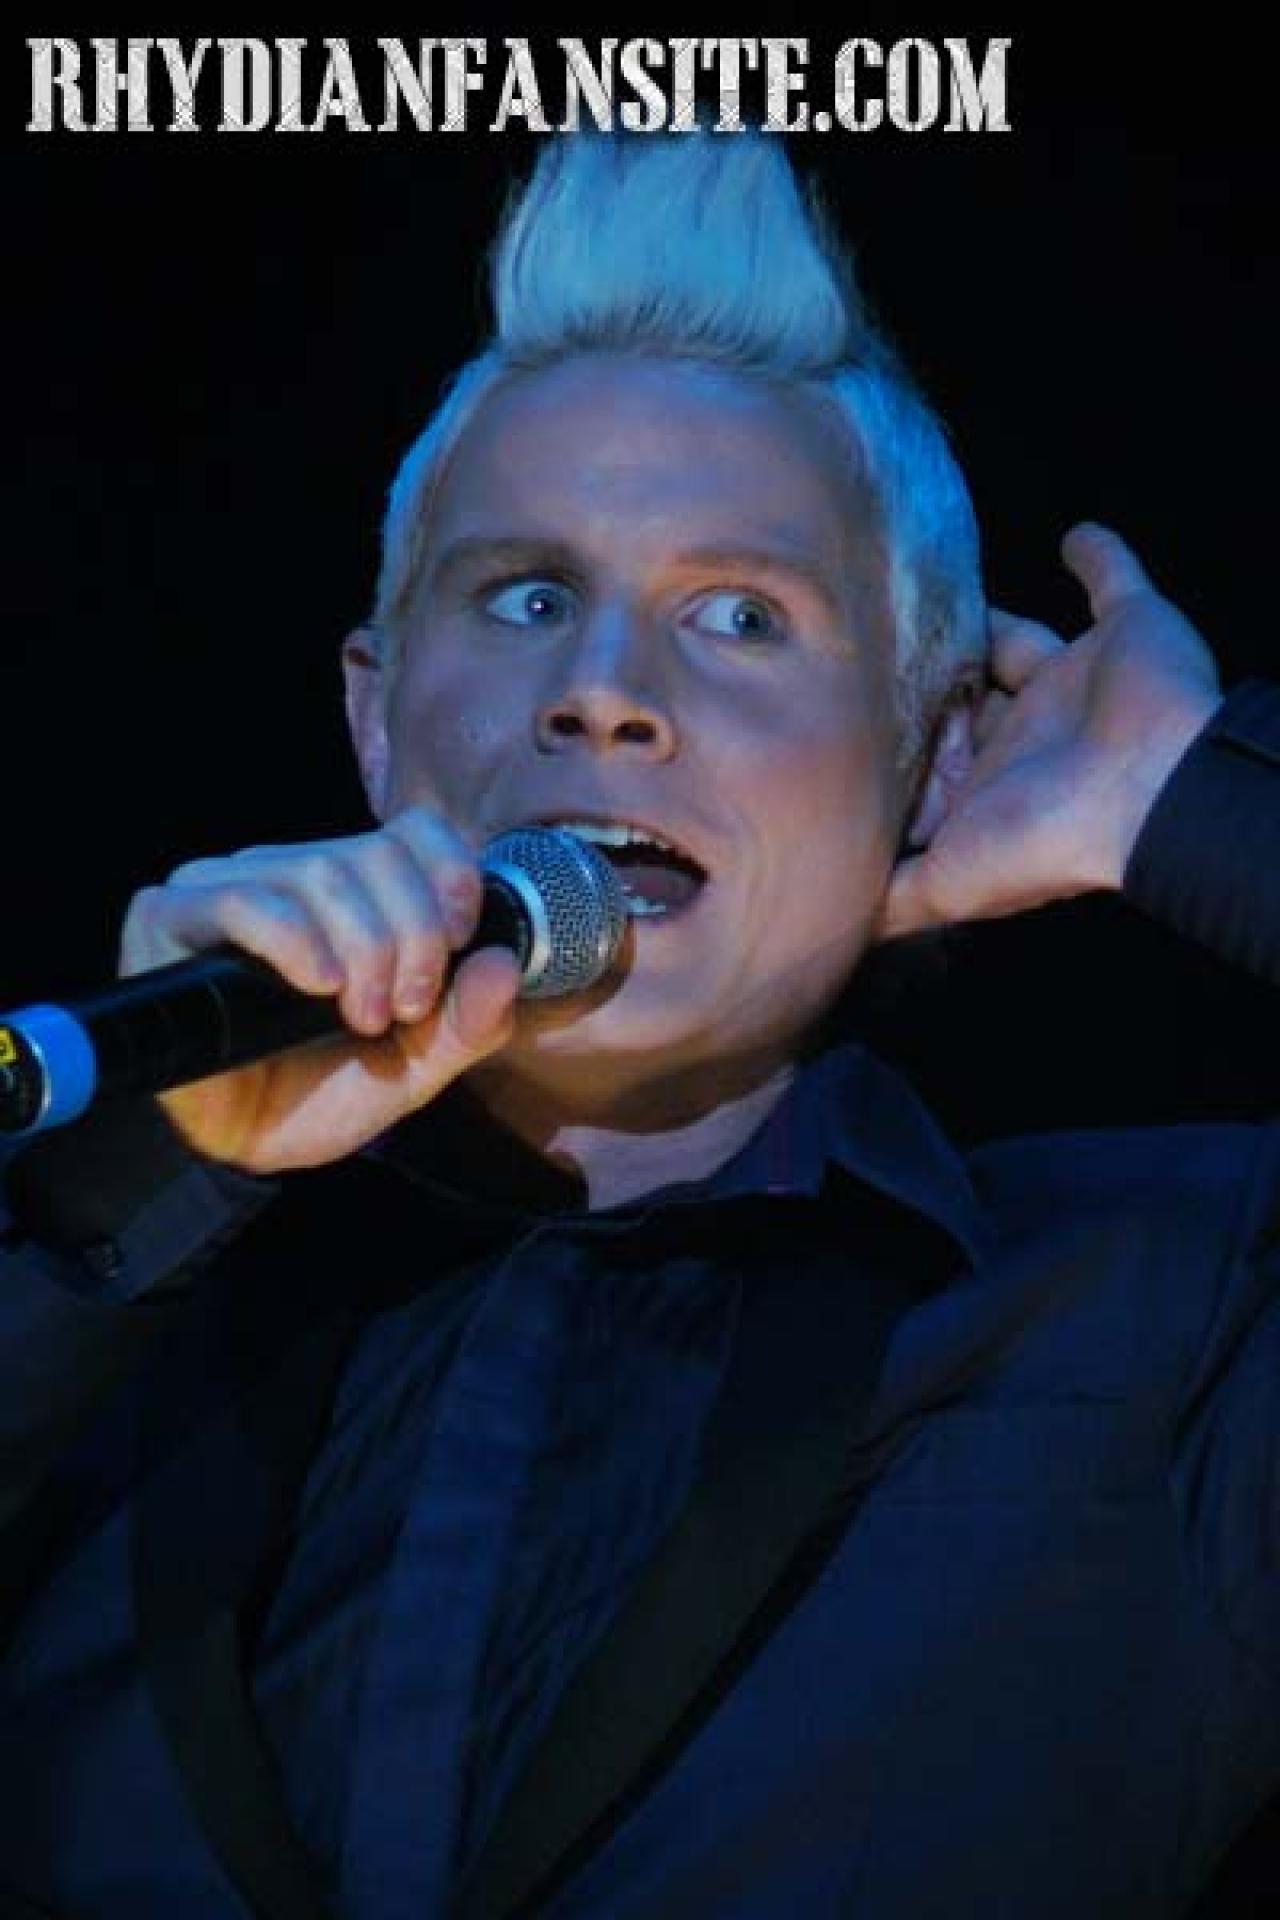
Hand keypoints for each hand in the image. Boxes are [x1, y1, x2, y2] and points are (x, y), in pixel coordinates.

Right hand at [118, 807, 520, 1172]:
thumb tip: (503, 964)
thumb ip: (467, 1020)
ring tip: (363, 1015)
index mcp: (353, 888)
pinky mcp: (170, 915)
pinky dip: (295, 940)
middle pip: (373, 854)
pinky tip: (318, 984)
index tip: (459, 940)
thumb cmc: (324, 1090)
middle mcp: (289, 872)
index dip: (449, 875)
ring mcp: (225, 886)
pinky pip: (243, 899)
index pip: (413, 831)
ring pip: (319, 870)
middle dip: (410, 935)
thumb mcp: (418, 1065)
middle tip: (405, 1009)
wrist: (245, 1144)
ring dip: (362, 947)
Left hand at [875, 523, 1223, 942]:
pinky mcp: (1123, 631)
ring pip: (1018, 644)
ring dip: (988, 620)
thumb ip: (894, 898)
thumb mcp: (947, 884)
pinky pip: (1112, 582)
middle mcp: (1027, 735)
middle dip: (928, 675)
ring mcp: (1075, 683)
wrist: (1146, 787)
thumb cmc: (1045, 838)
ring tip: (936, 586)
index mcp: (989, 786)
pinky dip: (1100, 558)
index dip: (893, 744)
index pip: (928, 760)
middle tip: (872, 634)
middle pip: (965, 698)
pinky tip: (1075, 537)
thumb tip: (832, 924)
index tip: (838, 715)